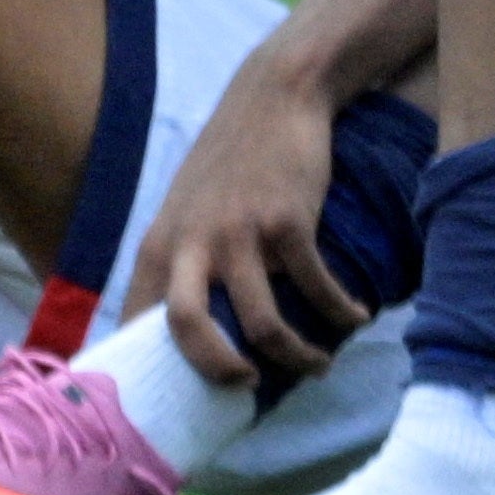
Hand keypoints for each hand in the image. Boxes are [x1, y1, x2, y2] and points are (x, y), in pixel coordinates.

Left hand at [114, 52, 363, 391]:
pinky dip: (339, 311)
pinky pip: (316, 287)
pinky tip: (355, 315)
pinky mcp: (290, 221)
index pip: (138, 322)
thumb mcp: (186, 207)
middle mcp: (192, 243)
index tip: (174, 401)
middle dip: (218, 370)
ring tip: (320, 363)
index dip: (151, 370)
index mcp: (159, 245)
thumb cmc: (234, 158)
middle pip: (187, 328)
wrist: (277, 94)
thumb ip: (181, 258)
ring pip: (262, 322)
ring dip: (296, 355)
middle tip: (247, 388)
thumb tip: (190, 327)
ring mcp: (241, 233)